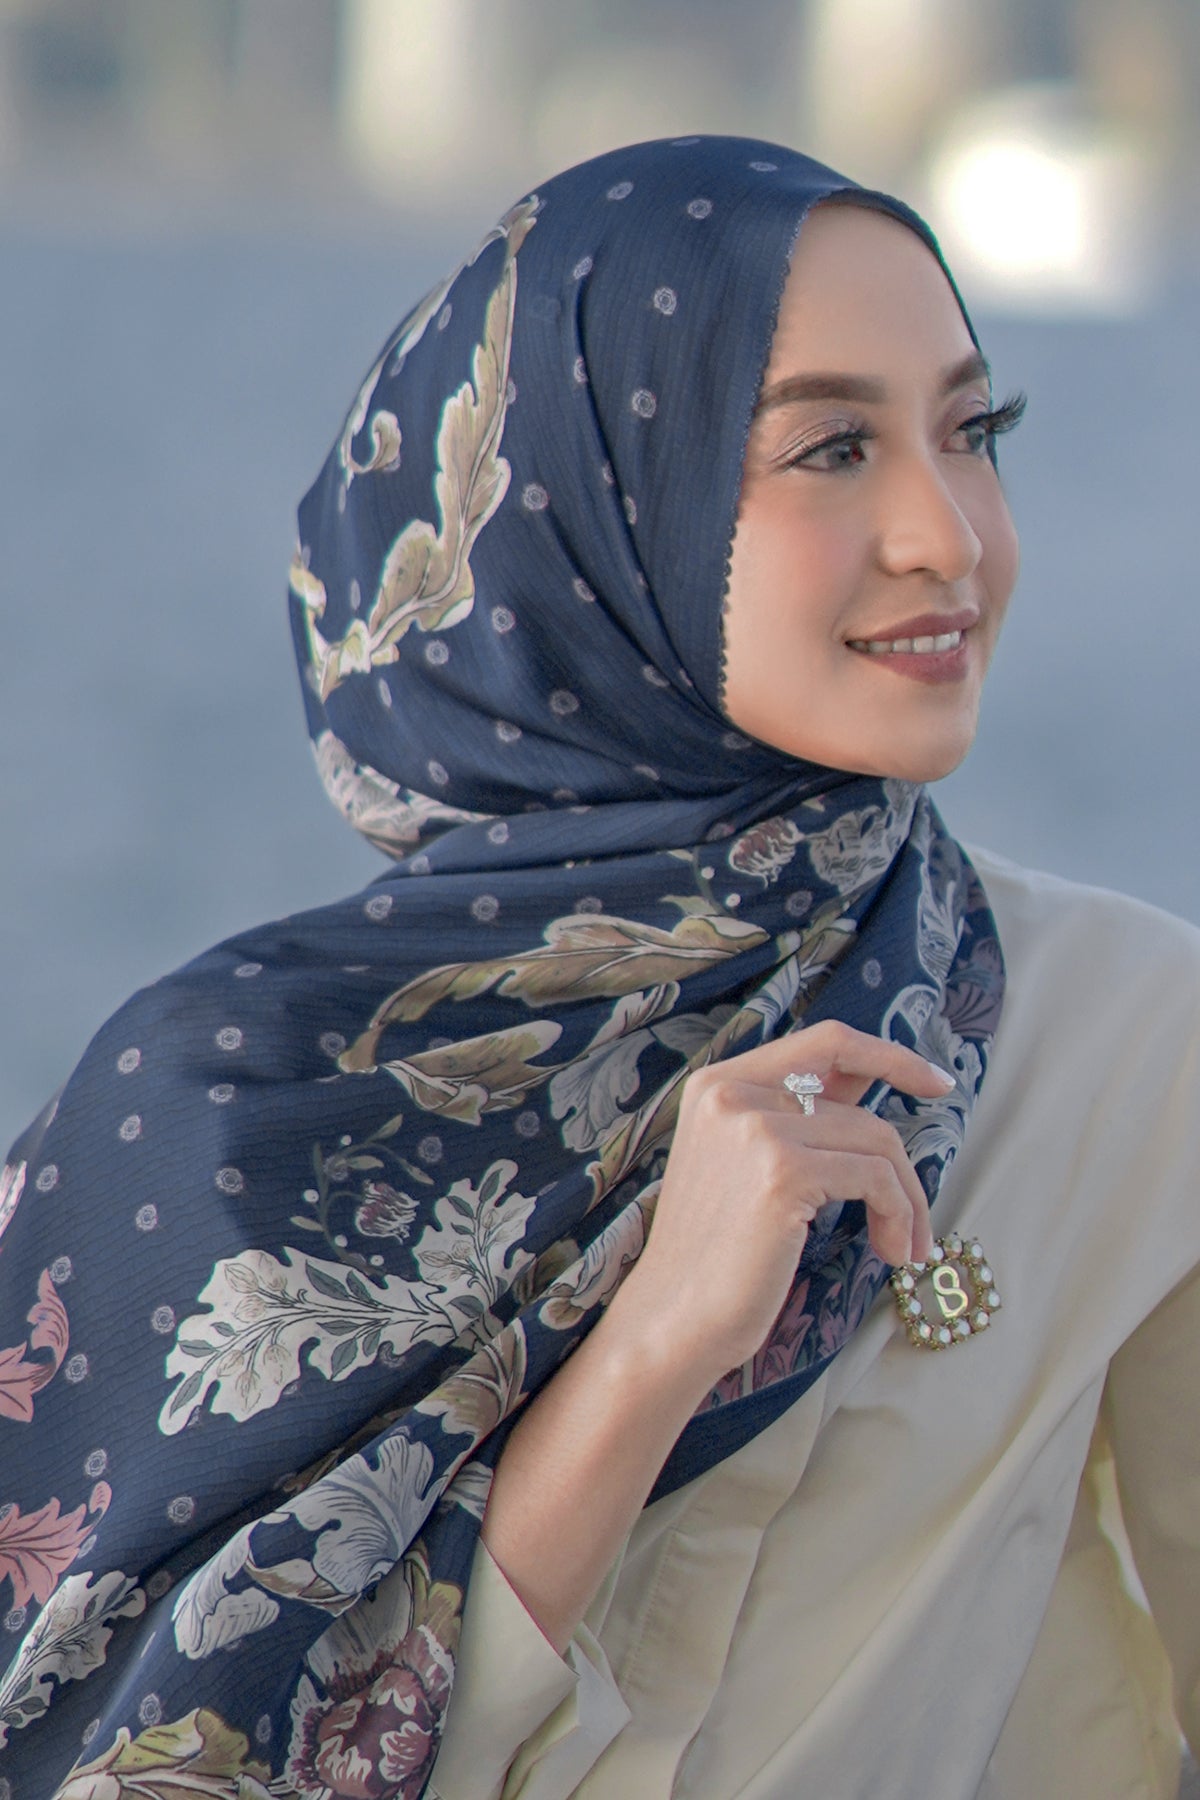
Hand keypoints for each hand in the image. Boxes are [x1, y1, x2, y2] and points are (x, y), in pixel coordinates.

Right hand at [609, 1022, 951, 1386]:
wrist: (674, 1318)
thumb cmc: (715, 1255)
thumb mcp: (742, 1163)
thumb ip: (795, 1118)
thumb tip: (870, 1082)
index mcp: (718, 1082)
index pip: (825, 1041)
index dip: (889, 1055)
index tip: (937, 1082)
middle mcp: (731, 1092)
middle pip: (859, 1103)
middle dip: (902, 1163)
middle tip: (921, 1216)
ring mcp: (755, 1129)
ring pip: (875, 1142)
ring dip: (905, 1201)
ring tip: (903, 1247)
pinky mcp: (781, 1173)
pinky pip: (876, 1178)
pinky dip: (899, 1214)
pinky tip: (890, 1251)